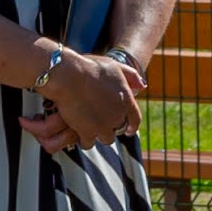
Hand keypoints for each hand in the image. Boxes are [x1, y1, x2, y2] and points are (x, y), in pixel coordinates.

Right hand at [20, 44, 143, 151]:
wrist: (69, 76)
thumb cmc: (90, 68)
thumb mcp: (115, 67)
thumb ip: (131, 76)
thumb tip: (142, 86)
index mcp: (126, 101)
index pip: (135, 120)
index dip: (133, 126)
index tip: (129, 131)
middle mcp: (117, 116)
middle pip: (118, 129)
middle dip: (111, 126)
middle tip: (100, 121)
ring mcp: (103, 126)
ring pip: (105, 139)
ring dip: (99, 134)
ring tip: (90, 128)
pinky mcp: (87, 132)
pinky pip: (88, 144)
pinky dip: (84, 140)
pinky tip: (79, 133)